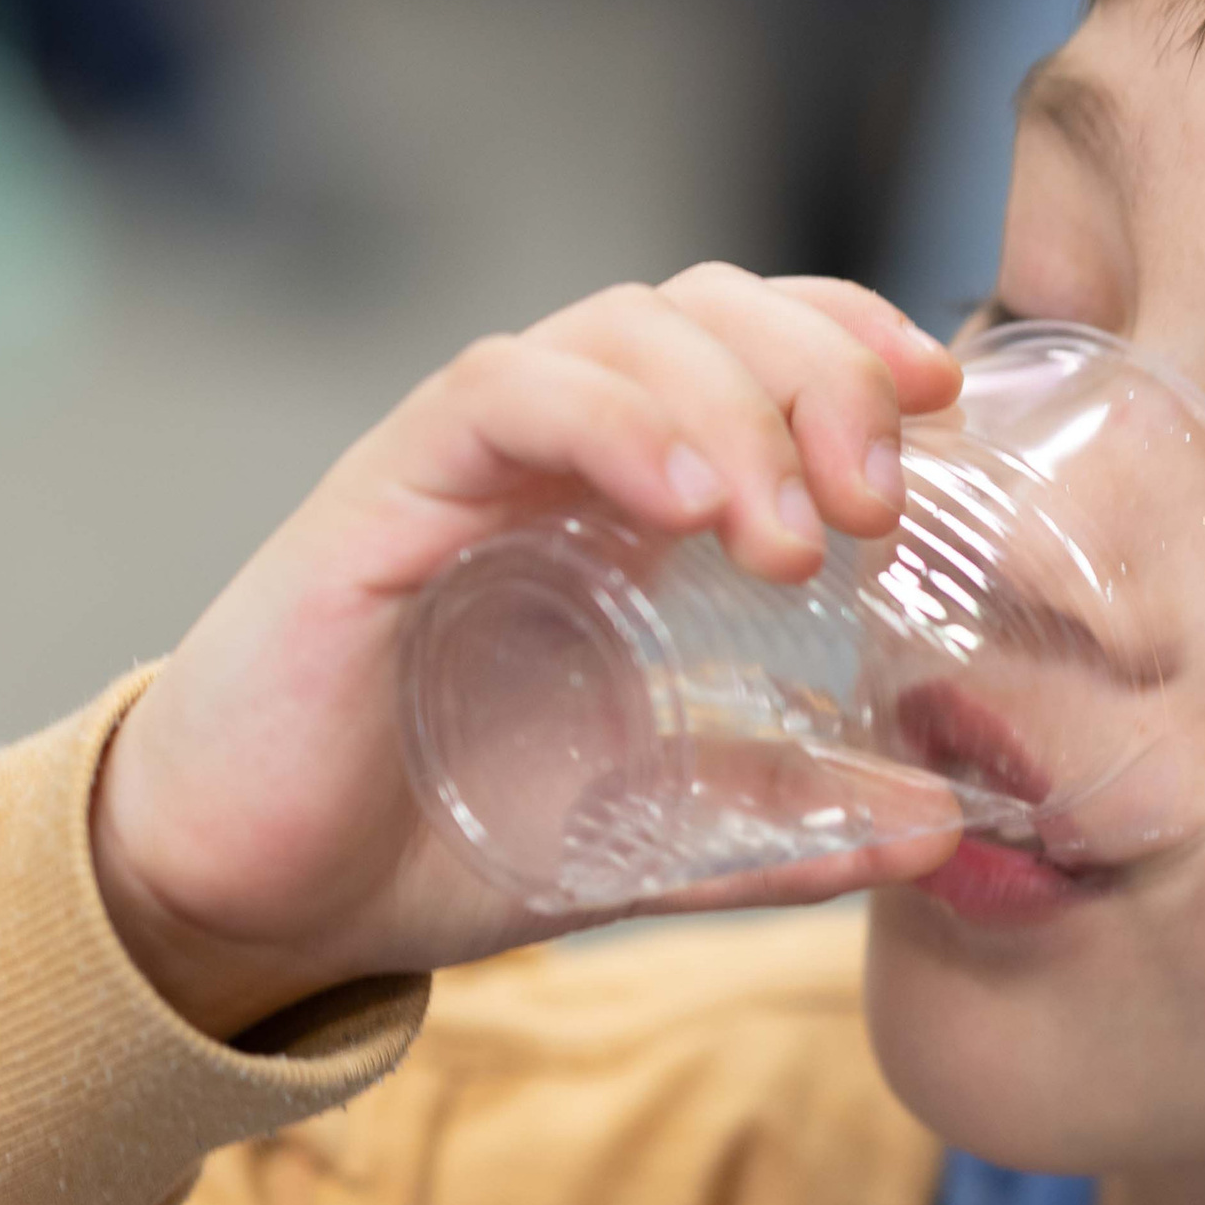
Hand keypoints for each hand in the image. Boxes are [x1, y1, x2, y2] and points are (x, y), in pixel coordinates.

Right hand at [89, 268, 966, 1035]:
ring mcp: (462, 461)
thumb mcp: (646, 836)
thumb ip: (780, 825)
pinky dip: (610, 421)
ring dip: (733, 405)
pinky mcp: (381, 495)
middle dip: (820, 374)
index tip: (945, 412)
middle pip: (706, 308)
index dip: (857, 345)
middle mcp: (549, 454)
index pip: (756, 345)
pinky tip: (687, 500)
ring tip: (789, 536)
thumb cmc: (429, 836)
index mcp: (620, 501)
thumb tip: (941, 828)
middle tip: (877, 507)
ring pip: (617, 331)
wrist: (258, 897)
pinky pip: (501, 393)